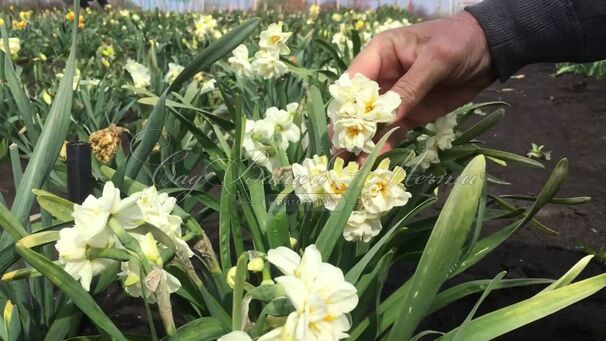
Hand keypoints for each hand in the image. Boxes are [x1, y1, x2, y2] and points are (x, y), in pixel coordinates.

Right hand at [345, 11, 495, 159]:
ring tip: (351, 165)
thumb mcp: (435, 60)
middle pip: (357, 106)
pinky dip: (384, 146)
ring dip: (362, 143)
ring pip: (372, 123)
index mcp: (380, 54)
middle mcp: (381, 77)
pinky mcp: (410, 114)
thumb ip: (410, 87)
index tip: (342, 128)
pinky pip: (392, 131)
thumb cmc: (459, 42)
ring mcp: (395, 98)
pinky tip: (374, 161)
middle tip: (340, 152)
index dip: (346, 104)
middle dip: (349, 128)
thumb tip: (387, 116)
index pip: (354, 81)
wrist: (490, 50)